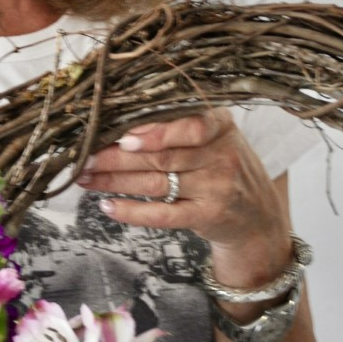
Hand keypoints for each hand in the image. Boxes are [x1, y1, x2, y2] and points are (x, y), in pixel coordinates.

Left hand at [76, 110, 292, 290]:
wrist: (258, 216)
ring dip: (114, 181)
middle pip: (161, 156)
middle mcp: (222, 156)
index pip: (189, 125)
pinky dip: (132, 212)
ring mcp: (216, 188)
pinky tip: (108, 207)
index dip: (155, 132)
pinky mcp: (207, 217)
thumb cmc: (224, 167)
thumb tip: (122, 126)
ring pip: (155, 183)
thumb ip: (178, 126)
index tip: (121, 136)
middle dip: (116, 157)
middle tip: (84, 157)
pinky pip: (163, 215)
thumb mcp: (216, 137)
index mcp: (221, 125)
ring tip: (85, 178)